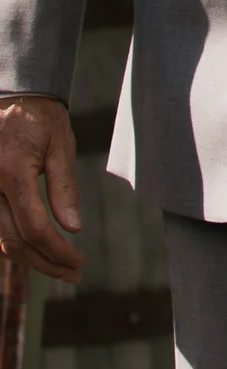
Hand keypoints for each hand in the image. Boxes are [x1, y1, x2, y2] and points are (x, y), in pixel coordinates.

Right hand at [0, 95, 79, 282]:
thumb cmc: (40, 117)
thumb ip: (64, 188)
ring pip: (0, 242)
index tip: (78, 261)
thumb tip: (72, 228)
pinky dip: (13, 245)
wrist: (12, 95)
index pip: (35, 227)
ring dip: (29, 259)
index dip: (57, 251)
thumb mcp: (60, 145)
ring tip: (59, 267)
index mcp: (12, 172)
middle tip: (73, 272)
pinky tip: (36, 252)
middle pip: (15, 242)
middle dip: (46, 263)